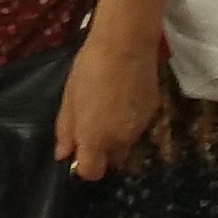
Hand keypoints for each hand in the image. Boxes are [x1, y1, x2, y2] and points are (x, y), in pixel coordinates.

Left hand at [54, 26, 157, 181]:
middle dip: (103, 152)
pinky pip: (139, 127)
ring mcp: (140, 128)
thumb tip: (64, 155)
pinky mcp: (153, 113)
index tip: (79, 151)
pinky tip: (124, 97)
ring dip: (117, 136)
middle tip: (94, 126)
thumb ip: (66, 130)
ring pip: (127, 144)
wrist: (126, 44)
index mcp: (96, 138)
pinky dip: (130, 120)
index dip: (84, 166)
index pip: (92, 173)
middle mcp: (120, 140)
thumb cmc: (90, 68)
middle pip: (113, 161)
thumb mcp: (70, 98)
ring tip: (109, 106)